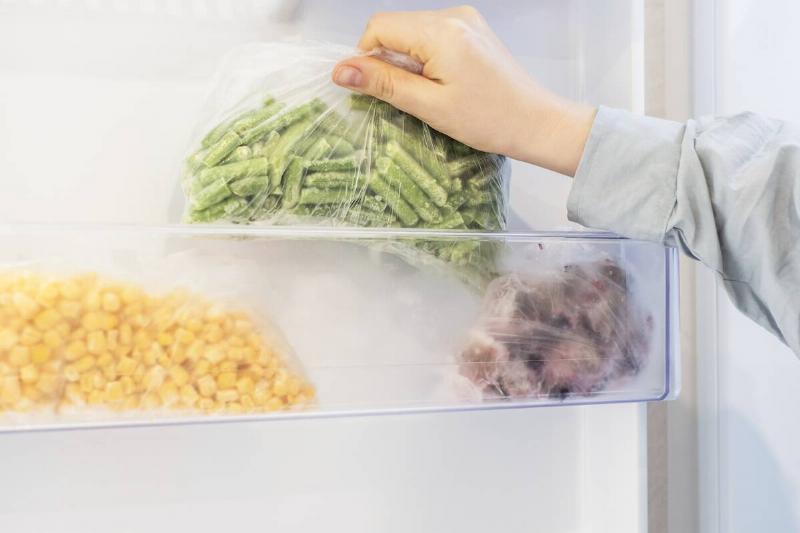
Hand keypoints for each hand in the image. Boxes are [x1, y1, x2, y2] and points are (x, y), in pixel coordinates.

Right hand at [332, 5, 596, 176]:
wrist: (536, 122)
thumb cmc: (487, 119)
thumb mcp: (429, 105)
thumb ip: (384, 84)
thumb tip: (340, 71)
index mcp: (441, 31)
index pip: (379, 26)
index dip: (365, 57)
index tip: (375, 89)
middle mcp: (453, 15)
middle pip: (395, 26)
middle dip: (388, 59)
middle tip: (407, 96)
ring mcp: (465, 19)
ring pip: (411, 32)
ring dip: (406, 60)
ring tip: (429, 92)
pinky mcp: (472, 29)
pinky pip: (431, 35)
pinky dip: (424, 57)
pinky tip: (441, 82)